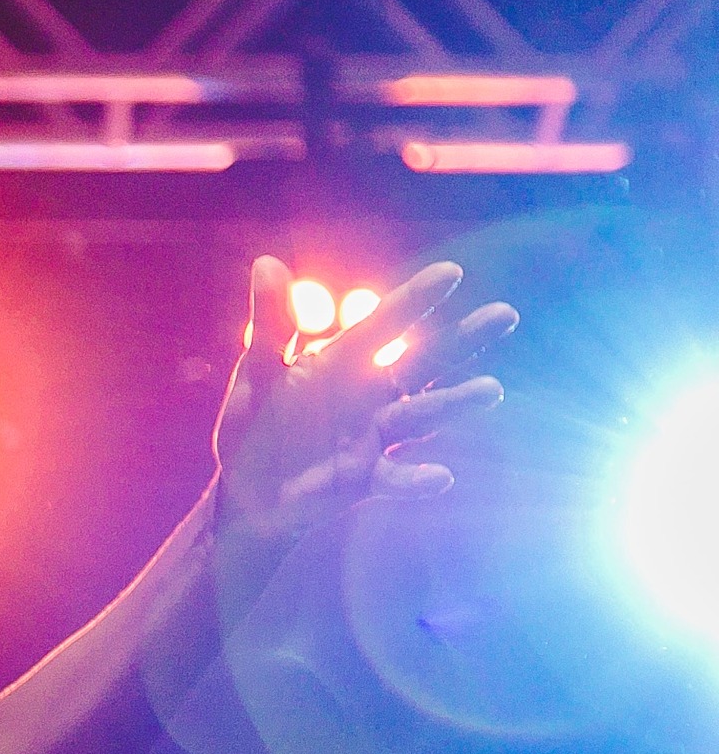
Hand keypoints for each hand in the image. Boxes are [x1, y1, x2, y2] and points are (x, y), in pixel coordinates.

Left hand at [214, 256, 517, 553]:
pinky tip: (440, 477)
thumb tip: (267, 263)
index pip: (384, 324)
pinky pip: (395, 477)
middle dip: (462, 340)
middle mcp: (369, 394)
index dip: (414, 300)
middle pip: (423, 361)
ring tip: (491, 390)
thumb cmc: (253, 423)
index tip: (451, 273)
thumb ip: (270, 324)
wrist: (248, 490)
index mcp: (343, 361)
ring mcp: (372, 436)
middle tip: (505, 314)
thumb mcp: (258, 372)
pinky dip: (416, 479)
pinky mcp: (364, 478)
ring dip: (454, 403)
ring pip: (421, 414)